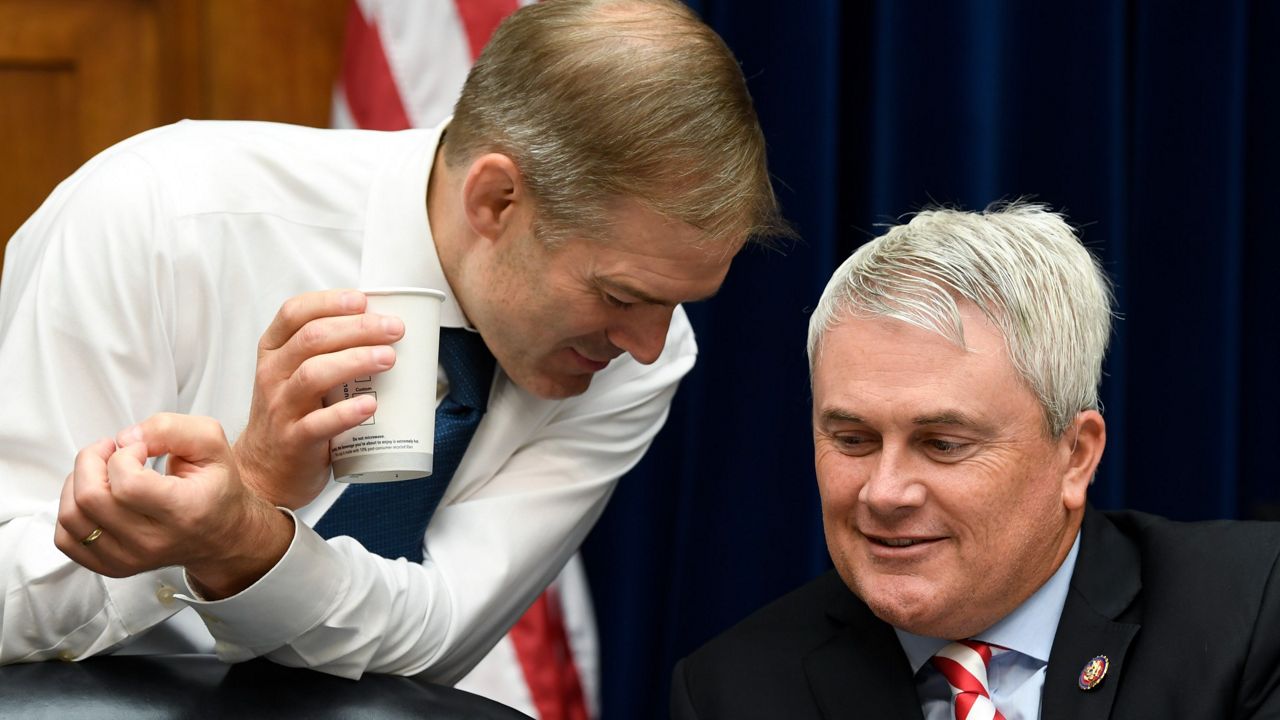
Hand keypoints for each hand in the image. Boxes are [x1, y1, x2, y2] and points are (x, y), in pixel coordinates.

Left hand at [54, 414, 293, 598]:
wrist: (223, 535)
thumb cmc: (215, 488)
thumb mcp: (211, 443)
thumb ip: (170, 428)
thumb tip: (127, 438)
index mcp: (183, 511)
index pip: (127, 484)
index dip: (124, 454)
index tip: (140, 448)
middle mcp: (154, 542)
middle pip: (91, 498)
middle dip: (92, 460)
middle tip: (113, 451)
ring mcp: (129, 558)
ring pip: (72, 516)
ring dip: (78, 481)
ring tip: (102, 471)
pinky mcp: (112, 566)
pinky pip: (66, 538)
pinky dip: (71, 509)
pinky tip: (96, 496)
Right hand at [234, 289, 404, 508]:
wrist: (264, 470)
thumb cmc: (293, 413)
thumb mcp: (295, 374)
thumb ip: (325, 350)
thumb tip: (384, 326)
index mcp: (273, 351)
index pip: (294, 313)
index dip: (329, 302)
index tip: (363, 300)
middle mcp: (272, 375)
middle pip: (312, 339)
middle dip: (357, 328)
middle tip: (394, 329)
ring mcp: (280, 408)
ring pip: (313, 375)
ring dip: (355, 361)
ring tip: (389, 358)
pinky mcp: (293, 441)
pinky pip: (318, 424)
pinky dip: (346, 413)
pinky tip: (370, 405)